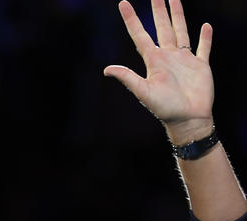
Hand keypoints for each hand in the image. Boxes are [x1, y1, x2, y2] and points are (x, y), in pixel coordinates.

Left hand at [104, 0, 214, 143]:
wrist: (187, 120)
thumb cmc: (164, 108)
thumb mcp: (143, 91)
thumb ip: (127, 78)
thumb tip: (106, 69)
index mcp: (153, 60)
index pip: (140, 35)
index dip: (132, 19)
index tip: (123, 3)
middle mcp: (168, 56)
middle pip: (162, 27)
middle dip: (159, 10)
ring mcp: (184, 60)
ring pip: (181, 31)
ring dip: (178, 16)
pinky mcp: (201, 65)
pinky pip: (203, 47)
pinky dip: (205, 37)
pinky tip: (205, 25)